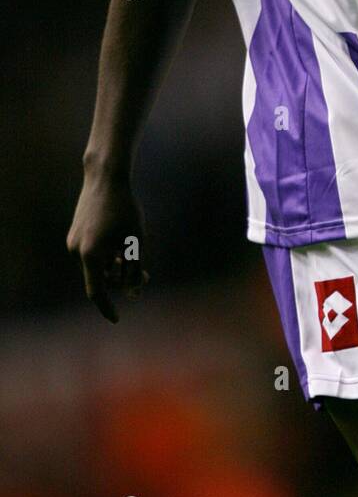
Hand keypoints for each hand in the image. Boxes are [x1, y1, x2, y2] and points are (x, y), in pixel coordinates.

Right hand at [66, 170, 147, 321]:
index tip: (117, 319)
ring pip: (97, 266)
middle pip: (100, 278)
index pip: (96, 292)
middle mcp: (77, 251)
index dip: (107, 307)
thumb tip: (133, 292)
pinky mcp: (75, 234)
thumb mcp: (136, 240)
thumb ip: (134, 267)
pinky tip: (121, 248)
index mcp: (91, 255)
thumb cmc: (125, 208)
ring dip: (115, 268)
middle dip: (122, 281)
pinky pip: (91, 254)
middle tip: (145, 277)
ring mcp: (74, 242)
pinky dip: (107, 257)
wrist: (105, 177)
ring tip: (136, 259)